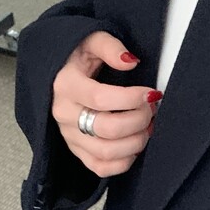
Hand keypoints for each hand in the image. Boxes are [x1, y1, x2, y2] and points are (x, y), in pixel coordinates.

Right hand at [51, 30, 160, 177]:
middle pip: (107, 129)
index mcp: (65, 85)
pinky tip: (134, 144)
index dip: (132, 99)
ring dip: (136, 142)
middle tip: (151, 109)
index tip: (150, 93)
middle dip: (139, 120)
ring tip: (147, 127)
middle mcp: (64, 114)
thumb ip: (110, 46)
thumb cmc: (78, 59)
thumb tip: (130, 61)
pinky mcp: (77, 152)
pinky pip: (101, 168)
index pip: (101, 98)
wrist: (58, 78)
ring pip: (107, 152)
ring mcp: (70, 136)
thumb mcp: (90, 41)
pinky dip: (124, 161)